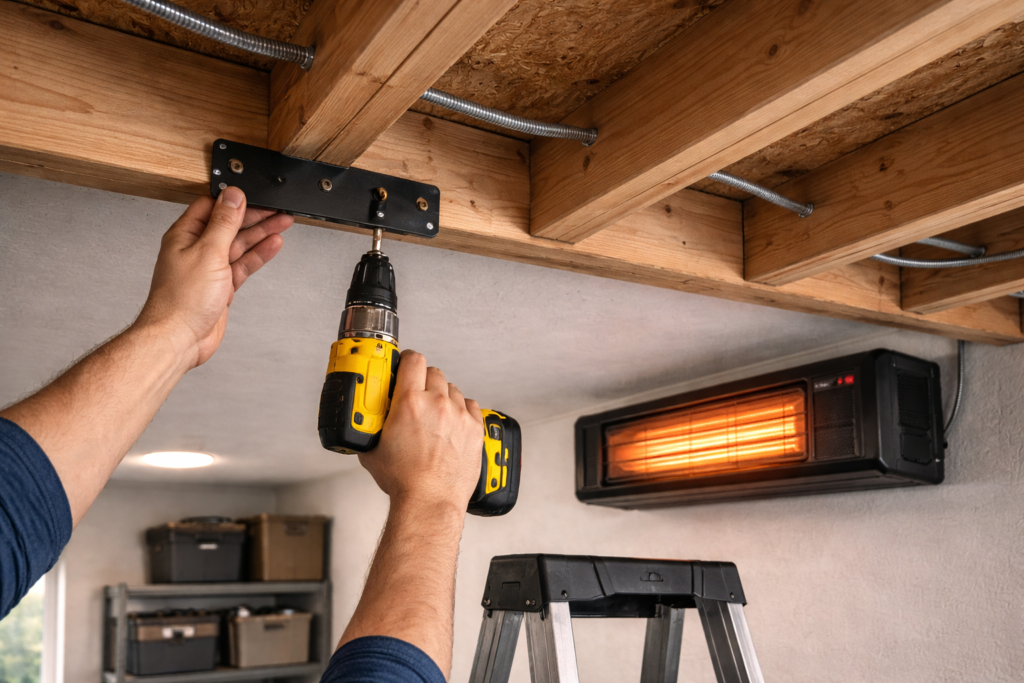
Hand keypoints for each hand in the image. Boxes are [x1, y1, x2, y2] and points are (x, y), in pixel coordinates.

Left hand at [134, 187, 291, 367]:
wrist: (179, 338)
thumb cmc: (181, 300)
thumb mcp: (207, 251)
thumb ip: (223, 223)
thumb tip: (232, 196)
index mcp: (185, 234)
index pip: (212, 207)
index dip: (235, 200)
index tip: (256, 196)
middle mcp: (196, 249)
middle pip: (230, 225)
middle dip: (254, 217)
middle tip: (277, 210)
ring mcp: (209, 268)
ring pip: (239, 244)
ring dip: (261, 234)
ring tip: (282, 223)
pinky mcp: (221, 286)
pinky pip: (243, 264)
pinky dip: (258, 255)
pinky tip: (272, 246)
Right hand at [360, 351, 483, 510]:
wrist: (430, 500)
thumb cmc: (404, 481)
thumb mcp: (372, 449)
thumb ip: (371, 427)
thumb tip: (365, 421)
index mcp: (409, 402)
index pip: (413, 360)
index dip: (408, 360)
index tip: (405, 365)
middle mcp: (437, 404)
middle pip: (434, 372)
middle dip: (424, 380)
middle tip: (417, 394)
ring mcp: (459, 415)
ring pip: (452, 389)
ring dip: (443, 396)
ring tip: (434, 414)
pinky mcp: (474, 429)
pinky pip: (470, 405)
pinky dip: (461, 409)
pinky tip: (452, 421)